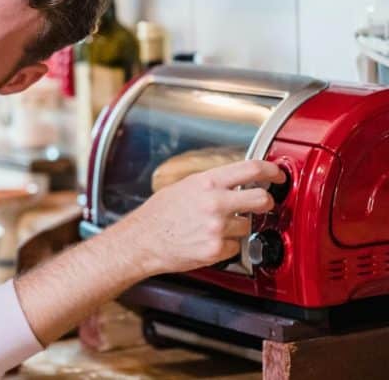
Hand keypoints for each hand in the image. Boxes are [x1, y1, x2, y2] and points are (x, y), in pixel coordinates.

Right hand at [114, 160, 285, 276]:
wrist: (142, 240)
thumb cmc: (158, 214)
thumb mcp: (183, 187)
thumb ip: (212, 184)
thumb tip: (236, 181)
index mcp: (207, 183)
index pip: (251, 169)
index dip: (271, 170)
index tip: (277, 174)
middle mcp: (215, 203)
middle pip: (261, 199)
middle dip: (266, 202)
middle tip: (262, 204)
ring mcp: (217, 228)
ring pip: (248, 226)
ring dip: (238, 227)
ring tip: (214, 227)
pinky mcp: (217, 249)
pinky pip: (236, 246)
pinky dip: (227, 245)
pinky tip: (208, 240)